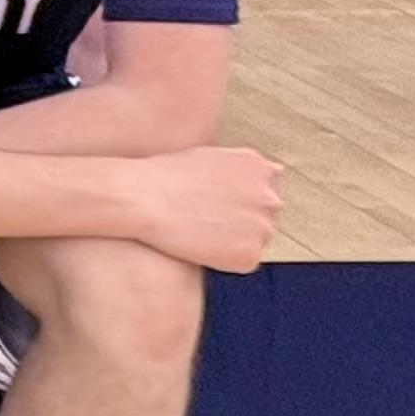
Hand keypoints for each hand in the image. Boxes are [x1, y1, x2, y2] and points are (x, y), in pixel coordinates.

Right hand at [127, 144, 279, 273]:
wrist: (141, 198)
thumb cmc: (168, 174)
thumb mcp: (213, 154)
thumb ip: (245, 167)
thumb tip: (273, 172)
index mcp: (262, 170)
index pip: (263, 191)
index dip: (234, 198)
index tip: (211, 200)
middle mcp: (269, 198)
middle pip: (261, 217)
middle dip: (237, 219)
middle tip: (201, 215)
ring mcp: (261, 227)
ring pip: (252, 240)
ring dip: (231, 239)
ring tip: (197, 228)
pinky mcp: (249, 255)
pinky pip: (242, 261)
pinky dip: (224, 258)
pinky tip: (198, 243)